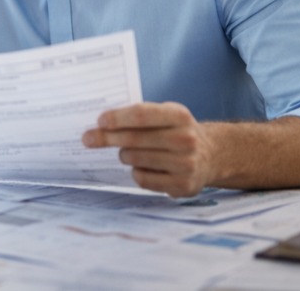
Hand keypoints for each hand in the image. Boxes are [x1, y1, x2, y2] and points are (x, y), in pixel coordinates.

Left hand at [82, 102, 216, 197]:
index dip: (117, 118)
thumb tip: (101, 124)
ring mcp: (186, 164)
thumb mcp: (166, 115)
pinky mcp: (182, 185)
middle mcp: (185, 139)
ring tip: (127, 153)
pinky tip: (142, 167)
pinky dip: (135, 172)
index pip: (142, 115)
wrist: (211, 155)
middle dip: (106, 138)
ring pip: (135, 159)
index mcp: (179, 115)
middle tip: (88, 138)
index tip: (99, 121)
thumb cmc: (176, 131)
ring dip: (124, 155)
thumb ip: (140, 116)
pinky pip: (142, 179)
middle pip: (134, 139)